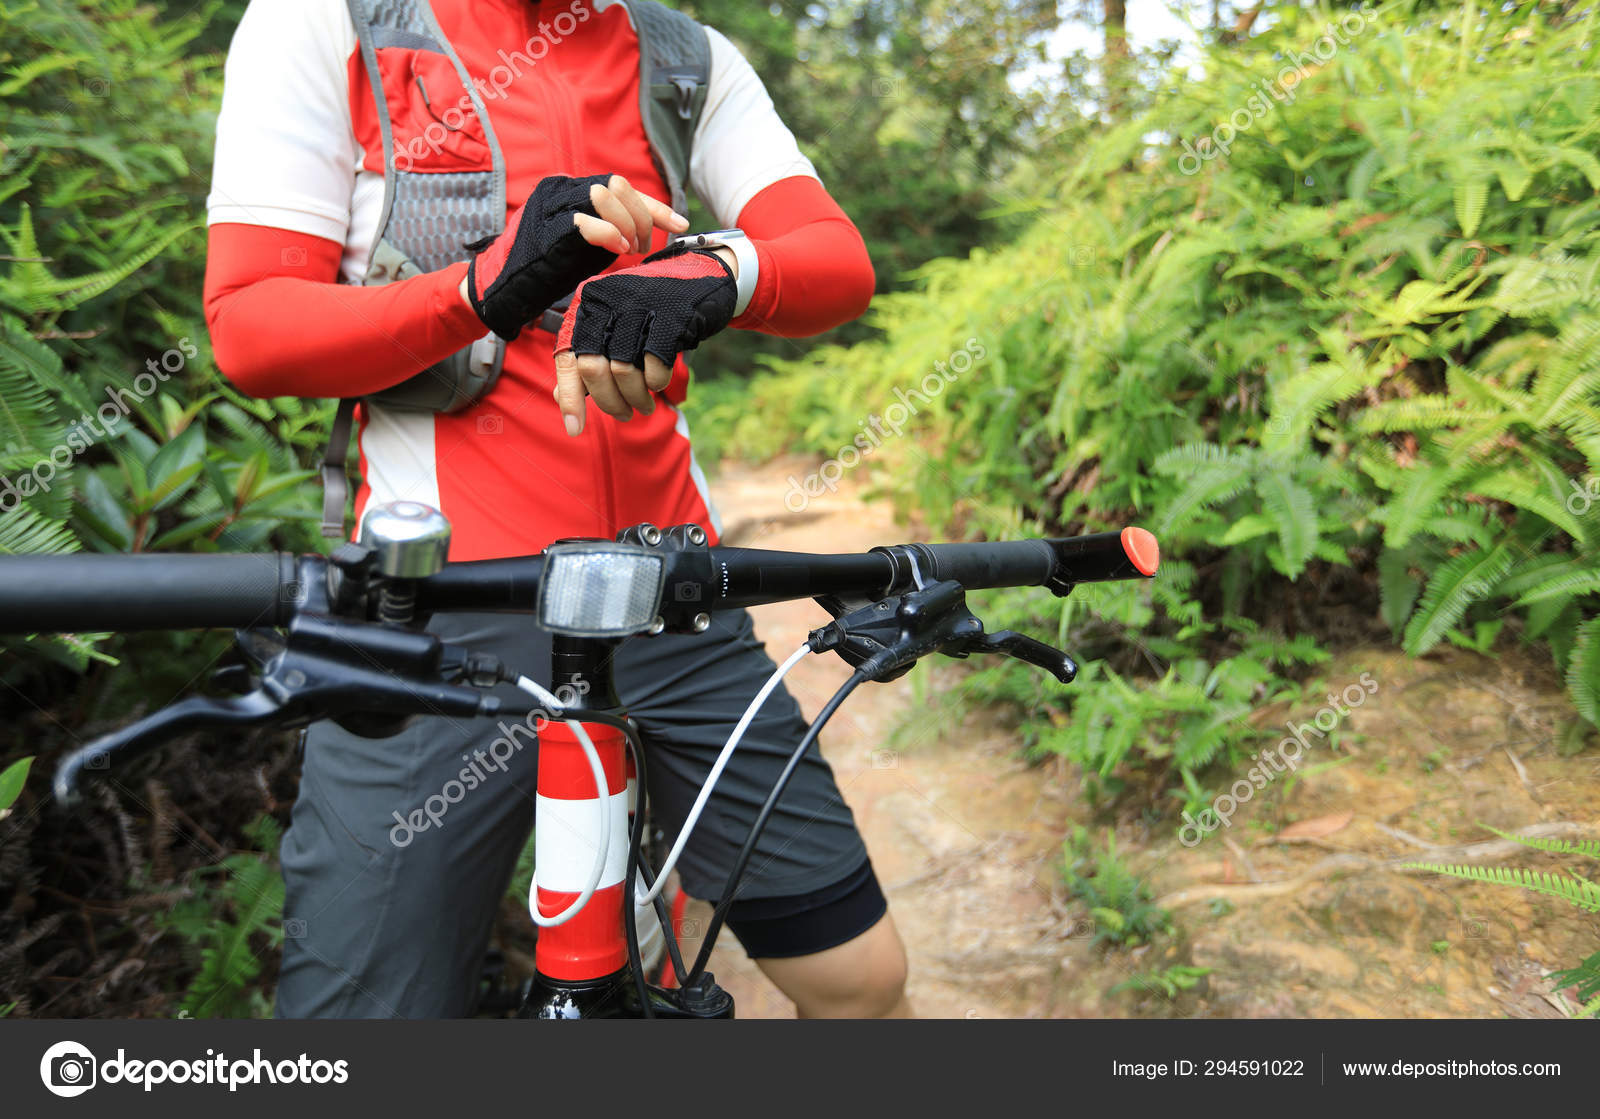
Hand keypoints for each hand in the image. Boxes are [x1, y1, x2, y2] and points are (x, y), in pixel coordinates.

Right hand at [463, 173, 686, 339]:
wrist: (507, 289)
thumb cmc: (549, 269)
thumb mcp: (590, 242)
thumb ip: (615, 226)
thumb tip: (653, 223)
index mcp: (571, 188)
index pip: (621, 185)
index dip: (654, 205)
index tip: (680, 224)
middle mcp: (560, 189)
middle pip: (616, 185)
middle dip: (641, 217)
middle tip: (642, 247)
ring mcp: (552, 206)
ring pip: (603, 196)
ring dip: (626, 225)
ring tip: (628, 251)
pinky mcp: (546, 229)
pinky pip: (586, 222)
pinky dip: (609, 234)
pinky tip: (618, 250)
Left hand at [552, 244, 737, 435]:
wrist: (701, 277)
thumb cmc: (652, 311)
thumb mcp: (614, 328)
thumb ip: (587, 358)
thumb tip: (560, 397)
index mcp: (588, 303)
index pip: (568, 357)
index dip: (570, 398)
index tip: (574, 429)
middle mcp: (607, 299)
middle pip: (593, 368)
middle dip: (609, 401)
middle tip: (623, 414)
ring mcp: (639, 304)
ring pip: (623, 371)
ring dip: (636, 398)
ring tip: (644, 406)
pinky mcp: (671, 314)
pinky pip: (655, 365)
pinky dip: (657, 383)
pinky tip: (660, 384)